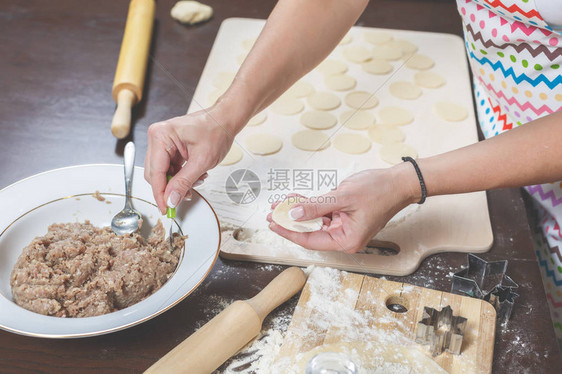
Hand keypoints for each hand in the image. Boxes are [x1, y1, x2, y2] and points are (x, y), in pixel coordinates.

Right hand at [144, 107, 237, 213]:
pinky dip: (181, 176)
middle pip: (155, 173)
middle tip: (183, 198)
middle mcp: (158, 136)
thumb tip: (171, 199)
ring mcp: (162, 141)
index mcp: (161, 135)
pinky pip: (169, 167)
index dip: (160, 193)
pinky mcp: (169, 146)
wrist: (225, 119)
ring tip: (197, 181)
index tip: (165, 208)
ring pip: (162, 172)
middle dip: (170, 188)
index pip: (155, 172)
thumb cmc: (216, 130)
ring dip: (178, 182)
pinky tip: (195, 176)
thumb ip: (184, 182)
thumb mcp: (202, 161)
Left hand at [267, 165, 420, 252]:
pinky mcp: (344, 216)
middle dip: (290, 221)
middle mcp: (344, 237)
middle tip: (271, 213)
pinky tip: (295, 199)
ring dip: (297, 212)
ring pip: (314, 221)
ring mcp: (344, 227)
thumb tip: (293, 213)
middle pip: (310, 232)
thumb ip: (316, 206)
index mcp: (346, 240)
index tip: (273, 224)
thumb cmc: (379, 190)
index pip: (310, 240)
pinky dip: (310, 206)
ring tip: (278, 204)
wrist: (399, 182)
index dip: (289, 232)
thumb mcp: (342, 197)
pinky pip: (322, 213)